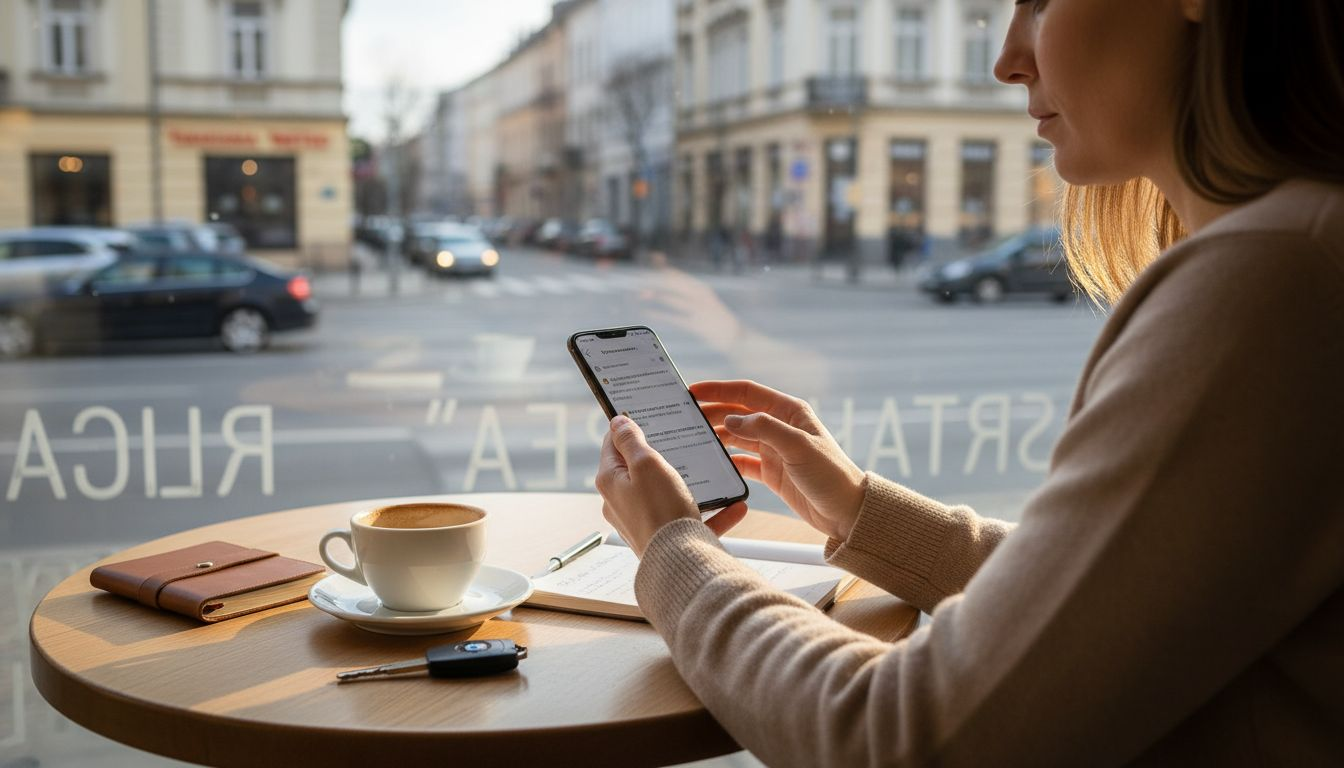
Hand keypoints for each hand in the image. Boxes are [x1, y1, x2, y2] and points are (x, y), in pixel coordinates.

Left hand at [596, 415, 747, 555]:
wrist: (677, 563)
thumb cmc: (660, 511)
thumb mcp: (646, 464)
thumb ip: (631, 440)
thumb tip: (617, 421)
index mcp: (611, 482)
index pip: (612, 445)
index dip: (626, 427)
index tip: (642, 415)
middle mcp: (621, 503)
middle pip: (639, 470)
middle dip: (661, 456)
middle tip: (680, 441)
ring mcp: (643, 522)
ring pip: (668, 495)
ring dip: (691, 485)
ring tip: (711, 474)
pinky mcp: (665, 538)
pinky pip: (691, 520)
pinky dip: (713, 513)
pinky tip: (735, 507)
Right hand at [692, 380, 864, 541]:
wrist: (847, 512)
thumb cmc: (831, 475)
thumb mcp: (798, 447)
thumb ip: (764, 429)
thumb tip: (731, 420)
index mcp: (789, 412)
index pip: (747, 393)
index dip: (719, 390)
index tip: (693, 391)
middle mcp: (780, 427)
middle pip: (738, 414)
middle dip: (712, 413)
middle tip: (684, 417)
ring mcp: (774, 450)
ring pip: (737, 437)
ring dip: (715, 436)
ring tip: (691, 438)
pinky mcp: (771, 472)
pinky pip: (742, 461)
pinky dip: (726, 461)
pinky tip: (710, 462)